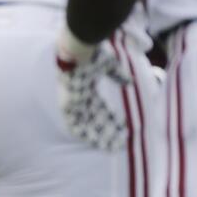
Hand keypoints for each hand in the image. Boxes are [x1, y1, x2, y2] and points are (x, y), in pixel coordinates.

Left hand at [56, 30, 129, 151]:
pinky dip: (83, 133)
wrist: (76, 49)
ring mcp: (72, 100)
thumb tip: (130, 82)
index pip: (99, 108)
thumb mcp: (109, 66)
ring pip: (85, 124)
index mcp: (86, 88)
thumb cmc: (92, 54)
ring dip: (97, 136)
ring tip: (111, 147)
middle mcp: (78, 97)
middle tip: (119, 145)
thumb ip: (117, 75)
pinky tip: (94, 142)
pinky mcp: (67, 103)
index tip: (123, 129)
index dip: (110, 119)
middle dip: (106, 132)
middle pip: (93, 119)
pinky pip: (72, 123)